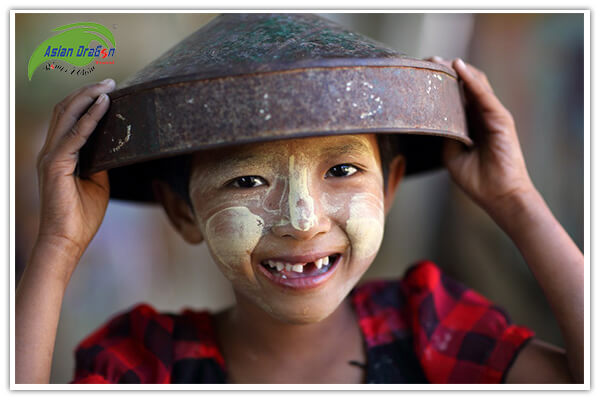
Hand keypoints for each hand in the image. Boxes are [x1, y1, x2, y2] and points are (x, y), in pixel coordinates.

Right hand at [35, 79, 114, 263]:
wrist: (67, 241)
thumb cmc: (81, 216)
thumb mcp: (98, 183)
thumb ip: (101, 162)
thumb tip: (115, 147)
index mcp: (59, 155)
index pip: (69, 118)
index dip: (86, 101)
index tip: (108, 90)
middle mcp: (51, 151)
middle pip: (66, 110)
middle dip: (88, 92)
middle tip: (111, 81)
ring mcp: (51, 156)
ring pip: (67, 115)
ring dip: (89, 97)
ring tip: (108, 86)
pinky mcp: (56, 165)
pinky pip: (76, 136)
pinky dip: (91, 118)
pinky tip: (104, 105)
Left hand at [427, 56, 535, 216]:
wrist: (499, 196)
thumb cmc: (478, 179)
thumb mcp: (452, 155)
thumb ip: (445, 135)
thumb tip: (430, 121)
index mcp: (472, 123)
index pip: (456, 96)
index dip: (441, 84)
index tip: (420, 74)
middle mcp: (483, 116)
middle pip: (464, 85)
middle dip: (446, 72)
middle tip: (425, 61)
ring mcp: (493, 115)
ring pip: (475, 84)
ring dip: (456, 70)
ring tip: (437, 60)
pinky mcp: (501, 119)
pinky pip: (483, 95)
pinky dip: (471, 80)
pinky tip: (458, 68)